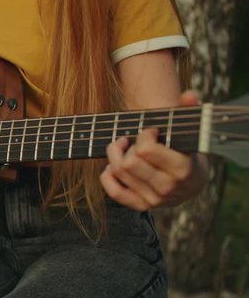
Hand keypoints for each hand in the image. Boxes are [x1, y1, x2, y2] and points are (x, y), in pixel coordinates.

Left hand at [100, 91, 207, 210]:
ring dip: (115, 155)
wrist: (191, 181)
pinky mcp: (142, 205)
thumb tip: (188, 95)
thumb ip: (189, 111)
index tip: (151, 131)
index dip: (144, 135)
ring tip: (123, 146)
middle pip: (129, 162)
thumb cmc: (187, 150)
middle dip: (127, 144)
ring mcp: (155, 199)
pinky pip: (115, 192)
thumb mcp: (190, 132)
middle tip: (132, 138)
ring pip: (120, 172)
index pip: (146, 150)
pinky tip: (111, 165)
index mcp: (183, 169)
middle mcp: (168, 188)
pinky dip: (107, 176)